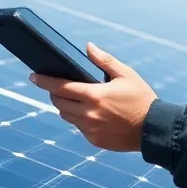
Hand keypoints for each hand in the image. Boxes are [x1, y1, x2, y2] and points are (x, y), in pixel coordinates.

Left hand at [30, 44, 157, 151]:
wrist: (153, 129)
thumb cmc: (141, 99)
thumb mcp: (126, 74)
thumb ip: (104, 60)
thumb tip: (88, 47)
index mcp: (94, 95)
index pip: (60, 87)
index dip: (44, 81)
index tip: (33, 76)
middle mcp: (88, 114)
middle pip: (58, 102)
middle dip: (55, 93)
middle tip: (58, 86)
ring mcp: (90, 130)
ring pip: (66, 116)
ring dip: (66, 106)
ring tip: (76, 98)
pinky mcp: (94, 140)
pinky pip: (78, 127)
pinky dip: (79, 119)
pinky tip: (91, 113)